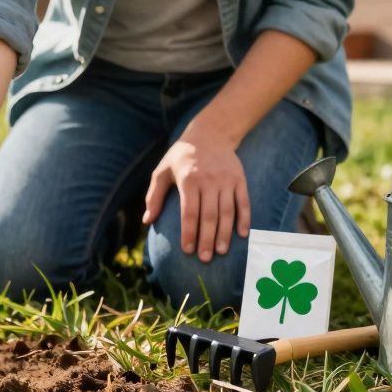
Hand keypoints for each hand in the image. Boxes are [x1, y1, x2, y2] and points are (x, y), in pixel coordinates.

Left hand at [142, 129, 250, 262]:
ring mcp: (226, 180)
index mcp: (188, 180)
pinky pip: (243, 202)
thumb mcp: (162, 171)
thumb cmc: (182, 156)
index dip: (189, 232)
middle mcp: (209, 181)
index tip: (187, 250)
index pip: (189, 212)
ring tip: (221, 251)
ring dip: (225, 234)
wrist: (211, 133)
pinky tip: (242, 235)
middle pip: (209, 216)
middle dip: (207, 239)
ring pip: (227, 212)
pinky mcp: (239, 179)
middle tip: (205, 258)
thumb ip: (154, 196)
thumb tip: (146, 221)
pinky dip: (244, 219)